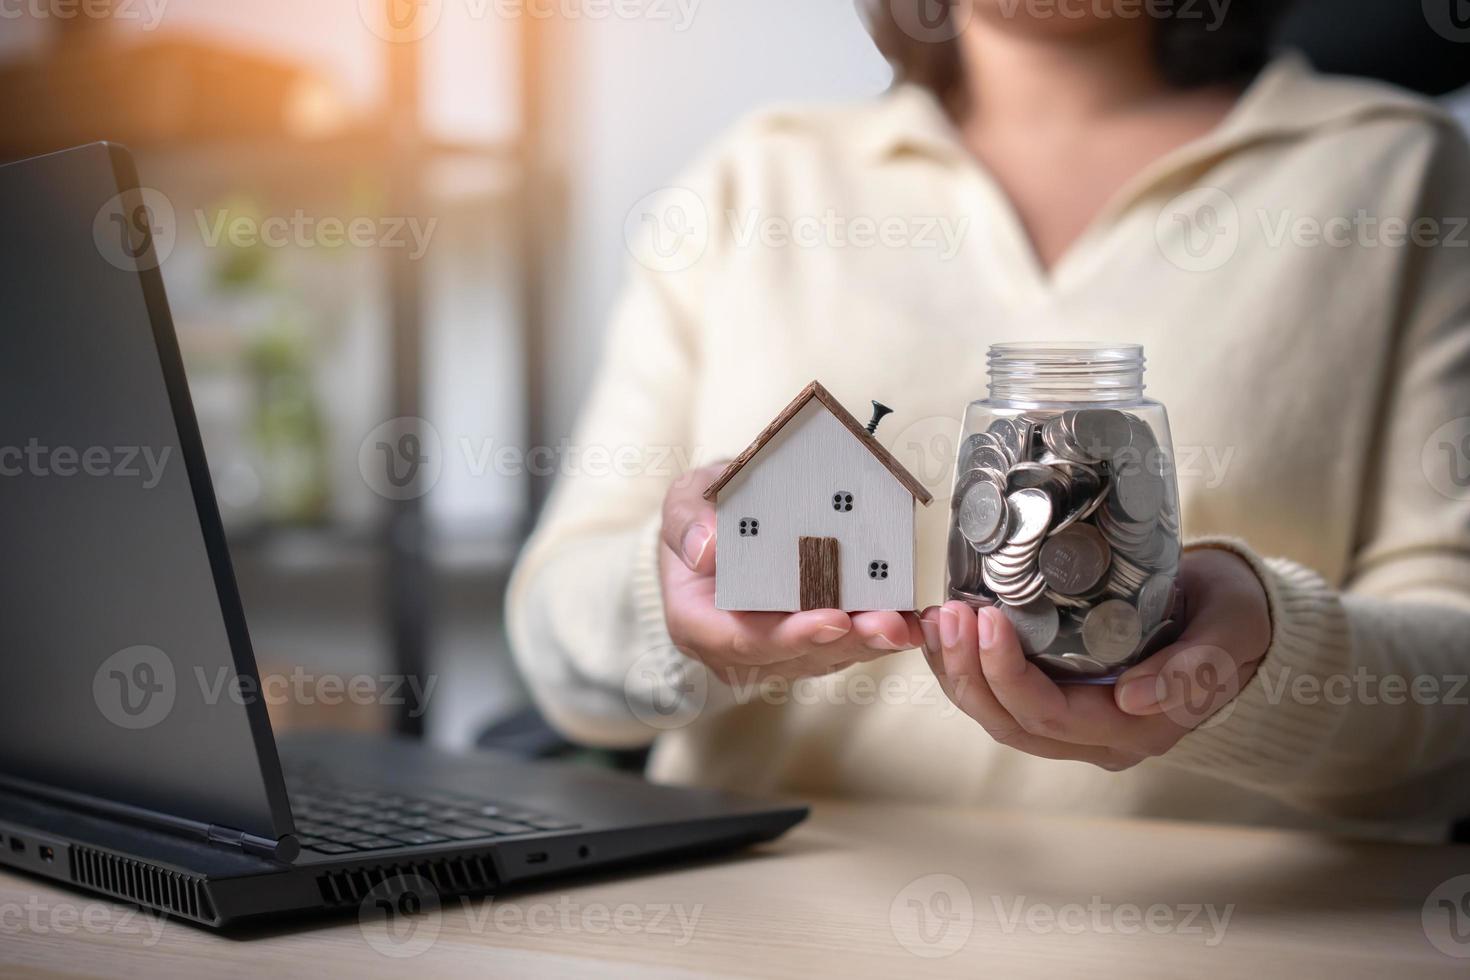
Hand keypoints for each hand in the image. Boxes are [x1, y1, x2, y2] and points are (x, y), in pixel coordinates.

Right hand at [660, 463, 921, 683]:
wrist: (721, 525)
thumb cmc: (703, 515)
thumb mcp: (683, 503)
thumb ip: (688, 522)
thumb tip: (706, 547)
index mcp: (698, 623)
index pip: (744, 641)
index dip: (789, 636)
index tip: (832, 620)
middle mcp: (737, 650)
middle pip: (796, 655)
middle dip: (847, 642)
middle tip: (889, 625)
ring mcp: (775, 651)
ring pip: (828, 655)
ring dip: (871, 642)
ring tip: (908, 623)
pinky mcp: (808, 643)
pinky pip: (844, 644)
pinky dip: (877, 632)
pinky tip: (912, 619)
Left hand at [919, 548, 1270, 769]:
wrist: (1236, 617)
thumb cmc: (1232, 617)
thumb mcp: (1228, 632)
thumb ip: (1194, 668)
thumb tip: (1134, 697)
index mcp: (1138, 727)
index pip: (1051, 716)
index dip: (1009, 673)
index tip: (989, 617)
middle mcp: (1100, 738)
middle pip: (1012, 724)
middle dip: (969, 671)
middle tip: (951, 612)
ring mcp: (1076, 724)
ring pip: (997, 716)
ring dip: (957, 672)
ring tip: (939, 618)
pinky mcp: (1061, 697)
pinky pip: (999, 699)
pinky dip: (965, 668)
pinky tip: (945, 630)